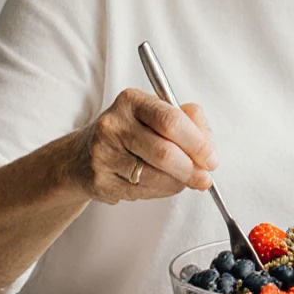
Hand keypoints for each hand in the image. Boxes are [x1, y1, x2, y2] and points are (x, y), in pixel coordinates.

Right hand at [71, 88, 218, 204]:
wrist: (82, 156)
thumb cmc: (128, 132)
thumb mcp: (154, 114)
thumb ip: (188, 120)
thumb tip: (208, 143)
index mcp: (131, 101)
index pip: (171, 120)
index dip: (197, 143)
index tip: (211, 157)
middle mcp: (114, 125)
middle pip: (164, 153)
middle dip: (192, 169)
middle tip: (205, 177)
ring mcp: (104, 154)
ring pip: (156, 176)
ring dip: (179, 183)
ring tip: (184, 180)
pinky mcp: (101, 180)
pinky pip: (143, 192)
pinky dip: (162, 191)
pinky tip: (162, 183)